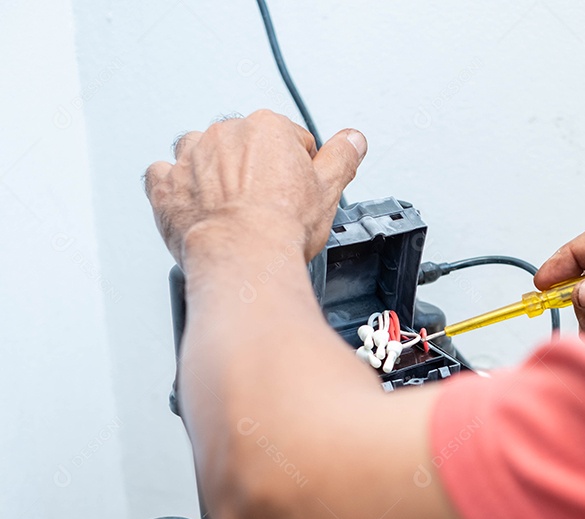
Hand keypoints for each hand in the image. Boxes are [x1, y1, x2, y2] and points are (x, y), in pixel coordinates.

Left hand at [143, 110, 366, 266]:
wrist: (243, 256)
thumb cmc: (280, 226)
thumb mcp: (329, 189)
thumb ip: (342, 157)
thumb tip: (353, 140)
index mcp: (267, 128)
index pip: (288, 139)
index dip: (297, 168)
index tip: (296, 191)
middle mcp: (224, 134)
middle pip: (243, 145)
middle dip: (254, 170)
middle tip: (267, 205)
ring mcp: (190, 158)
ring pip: (201, 154)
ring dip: (212, 172)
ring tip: (230, 206)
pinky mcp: (164, 185)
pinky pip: (163, 175)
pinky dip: (177, 188)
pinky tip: (195, 206)